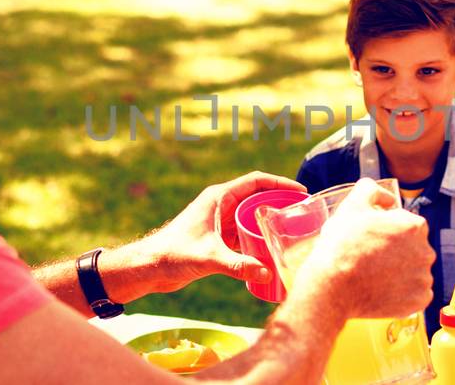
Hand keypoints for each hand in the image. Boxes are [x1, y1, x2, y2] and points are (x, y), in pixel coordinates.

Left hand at [131, 171, 305, 294]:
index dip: (280, 183)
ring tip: (294, 230)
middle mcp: (221, 205)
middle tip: (304, 214)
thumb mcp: (208, 258)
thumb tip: (265, 272)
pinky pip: (246, 232)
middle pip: (258, 197)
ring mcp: (220, 222)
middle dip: (281, 203)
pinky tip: (273, 248)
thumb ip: (236, 265)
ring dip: (271, 220)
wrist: (150, 267)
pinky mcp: (218, 238)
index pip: (256, 181)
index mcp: (219, 197)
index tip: (301, 192)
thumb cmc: (173, 255)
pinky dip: (260, 236)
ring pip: (253, 215)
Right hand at [294, 178, 434, 318]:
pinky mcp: (419, 301)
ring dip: (400, 274)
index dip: (389, 232)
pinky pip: (414, 295)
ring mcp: (424, 278)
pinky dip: (402, 295)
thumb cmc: (341, 244)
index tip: (373, 240)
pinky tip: (382, 292)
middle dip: (397, 253)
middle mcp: (426, 251)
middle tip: (371, 259)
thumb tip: (388, 199)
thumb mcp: (352, 205)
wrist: (332, 287)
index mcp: (415, 226)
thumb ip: (372, 190)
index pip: (407, 226)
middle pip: (413, 249)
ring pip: (414, 272)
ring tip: (374, 277)